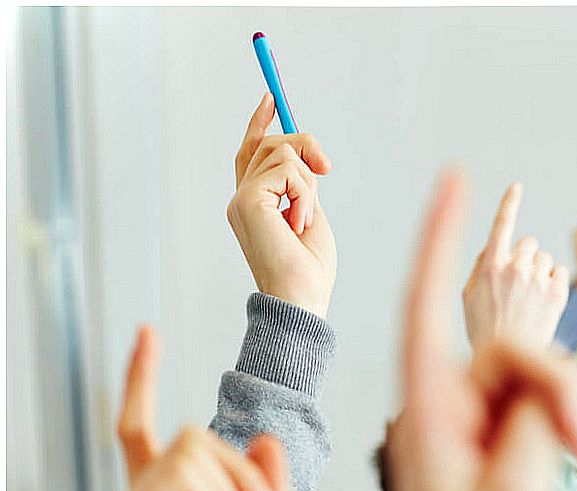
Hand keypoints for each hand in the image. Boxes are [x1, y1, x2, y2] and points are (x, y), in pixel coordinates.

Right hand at [227, 93, 336, 318]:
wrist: (301, 300)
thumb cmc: (309, 271)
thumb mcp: (310, 216)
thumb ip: (302, 187)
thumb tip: (309, 159)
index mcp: (255, 205)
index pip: (251, 152)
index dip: (260, 122)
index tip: (271, 97)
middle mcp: (242, 199)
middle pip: (271, 143)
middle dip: (305, 146)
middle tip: (327, 169)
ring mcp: (242, 199)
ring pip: (282, 150)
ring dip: (308, 183)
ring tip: (306, 219)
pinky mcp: (248, 200)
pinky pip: (287, 169)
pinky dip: (305, 194)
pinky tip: (299, 223)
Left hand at [390, 170, 576, 490]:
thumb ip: (536, 426)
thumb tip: (548, 383)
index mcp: (429, 412)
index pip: (425, 310)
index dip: (438, 240)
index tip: (453, 179)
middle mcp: (449, 402)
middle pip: (515, 351)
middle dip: (563, 389)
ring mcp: (478, 417)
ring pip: (538, 375)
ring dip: (572, 412)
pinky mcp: (501, 433)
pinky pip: (545, 401)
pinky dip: (571, 422)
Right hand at [462, 183, 568, 350]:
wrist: (512, 363)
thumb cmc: (484, 332)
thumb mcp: (468, 298)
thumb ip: (480, 266)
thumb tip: (494, 246)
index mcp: (491, 267)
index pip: (501, 225)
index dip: (508, 203)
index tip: (516, 187)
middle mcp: (516, 268)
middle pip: (529, 242)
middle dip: (524, 256)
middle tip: (517, 283)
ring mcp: (539, 280)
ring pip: (545, 257)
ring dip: (539, 271)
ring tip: (528, 299)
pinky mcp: (559, 293)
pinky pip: (559, 271)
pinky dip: (553, 281)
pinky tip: (542, 302)